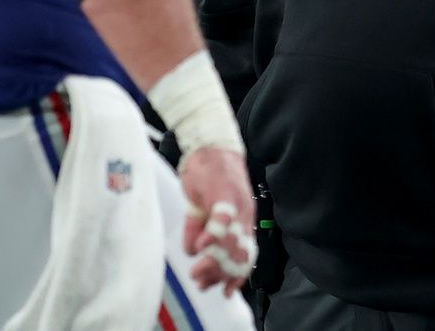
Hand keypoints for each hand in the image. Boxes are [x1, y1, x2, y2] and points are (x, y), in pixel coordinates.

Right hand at [179, 146, 255, 296]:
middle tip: (203, 284)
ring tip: (198, 271)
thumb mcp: (200, 206)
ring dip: (213, 260)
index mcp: (243, 219)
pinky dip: (211, 235)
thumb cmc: (207, 172)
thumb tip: (190, 250)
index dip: (235, 276)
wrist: (210, 143)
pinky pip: (221, 219)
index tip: (223, 291)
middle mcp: (244, 215)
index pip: (245, 255)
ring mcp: (236, 205)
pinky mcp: (224, 194)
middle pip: (237, 254)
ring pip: (229, 242)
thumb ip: (197, 228)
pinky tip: (200, 246)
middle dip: (219, 273)